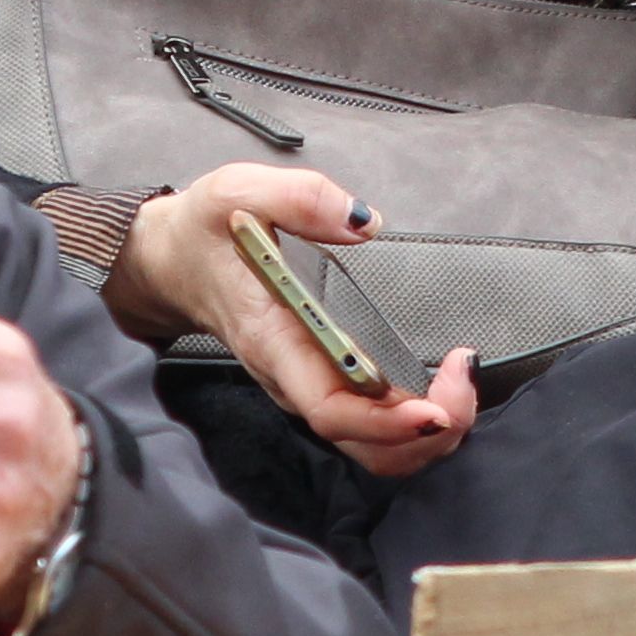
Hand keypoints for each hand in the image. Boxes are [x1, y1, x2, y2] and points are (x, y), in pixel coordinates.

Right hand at [106, 161, 480, 479]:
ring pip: (372, 445)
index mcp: (274, 341)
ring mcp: (308, 384)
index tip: (435, 406)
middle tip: (463, 377)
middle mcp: (293, 377)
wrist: (172, 260)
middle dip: (426, 432)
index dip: (385, 422)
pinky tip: (440, 379)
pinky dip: (415, 418)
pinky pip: (371, 425)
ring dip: (427, 431)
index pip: (330, 408)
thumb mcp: (239, 190)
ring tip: (460, 378)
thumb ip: (301, 197)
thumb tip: (362, 221)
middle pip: (363, 444)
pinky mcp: (320, 379)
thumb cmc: (206, 232)